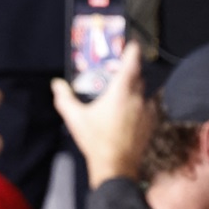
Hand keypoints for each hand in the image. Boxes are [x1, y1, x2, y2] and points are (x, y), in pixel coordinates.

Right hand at [51, 42, 151, 186]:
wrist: (116, 165)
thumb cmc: (95, 139)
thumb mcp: (75, 119)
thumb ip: (65, 99)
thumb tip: (56, 84)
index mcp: (121, 91)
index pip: (132, 62)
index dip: (132, 51)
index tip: (131, 44)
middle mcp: (138, 96)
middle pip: (138, 75)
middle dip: (130, 70)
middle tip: (118, 69)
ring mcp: (147, 108)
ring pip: (143, 90)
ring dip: (135, 87)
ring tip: (121, 91)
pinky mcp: (152, 120)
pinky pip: (147, 104)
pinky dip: (139, 102)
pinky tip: (128, 110)